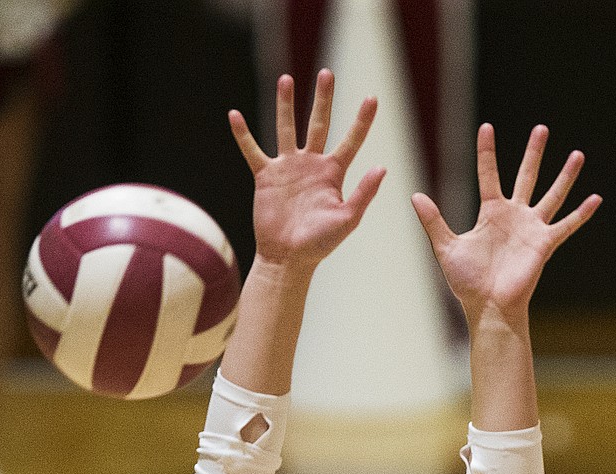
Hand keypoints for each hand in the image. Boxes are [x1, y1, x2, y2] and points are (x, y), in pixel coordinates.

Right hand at [229, 70, 385, 273]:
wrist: (286, 259)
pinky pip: (252, 151)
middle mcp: (311, 165)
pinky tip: (234, 115)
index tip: (373, 98)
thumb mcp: (347, 220)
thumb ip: (364, 194)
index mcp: (332, 173)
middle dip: (322, 99)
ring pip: (286, 129)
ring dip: (286, 105)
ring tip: (286, 79)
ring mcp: (287, 169)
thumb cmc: (319, 245)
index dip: (362, 120)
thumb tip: (381, 167)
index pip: (351, 140)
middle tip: (325, 73)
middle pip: (319, 123)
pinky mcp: (265, 177)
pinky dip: (243, 135)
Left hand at [412, 123, 600, 323]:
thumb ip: (433, 221)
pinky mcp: (544, 244)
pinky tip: (596, 198)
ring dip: (565, 176)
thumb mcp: (447, 248)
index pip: (489, 174)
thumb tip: (415, 196)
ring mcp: (531, 228)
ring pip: (552, 195)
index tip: (486, 127)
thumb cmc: (467, 282)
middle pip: (526, 177)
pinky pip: (566, 226)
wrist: (487, 306)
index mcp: (491, 213)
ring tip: (577, 154)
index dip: (487, 152)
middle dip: (533, 153)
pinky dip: (581, 214)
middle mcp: (514, 216)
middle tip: (540, 128)